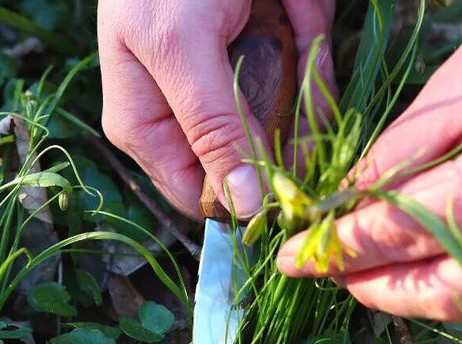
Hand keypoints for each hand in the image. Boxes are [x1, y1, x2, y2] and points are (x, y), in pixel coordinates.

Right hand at [97, 0, 335, 219]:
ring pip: (285, 131)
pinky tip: (293, 8)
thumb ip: (209, 126)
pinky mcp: (266, 66)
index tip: (288, 178)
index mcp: (148, 128)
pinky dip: (312, 54)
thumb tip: (241, 206)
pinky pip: (304, 87)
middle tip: (288, 68)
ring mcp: (230, 94)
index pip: (198, 197)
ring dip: (303, 85)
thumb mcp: (180, 47)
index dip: (244, 197)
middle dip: (284, 128)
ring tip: (284, 16)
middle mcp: (189, 121)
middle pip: (251, 166)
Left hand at [278, 0, 461, 324]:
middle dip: (373, 286)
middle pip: (444, 288)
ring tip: (367, 277)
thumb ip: (397, 153)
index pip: (405, 229)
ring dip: (414, 299)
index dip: (340, 247)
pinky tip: (426, 276)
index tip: (293, 258)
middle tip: (327, 271)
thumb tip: (343, 208)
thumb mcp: (461, 82)